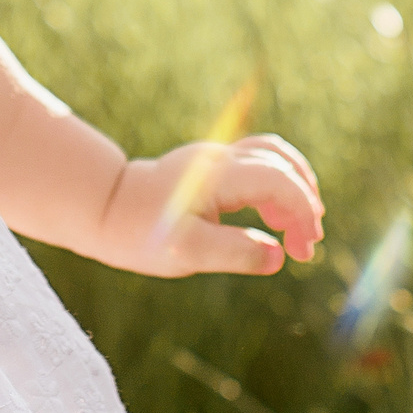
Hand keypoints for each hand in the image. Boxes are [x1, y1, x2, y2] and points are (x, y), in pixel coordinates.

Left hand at [91, 133, 324, 278]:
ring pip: (274, 156)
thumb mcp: (186, 252)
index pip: (278, 180)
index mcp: (216, 176)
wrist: (106, 209)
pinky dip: (278, 185)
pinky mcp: (213, 166)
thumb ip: (234, 253)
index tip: (303, 250)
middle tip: (306, 246)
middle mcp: (219, 159)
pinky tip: (275, 218)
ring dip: (295, 188)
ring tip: (298, 230)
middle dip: (304, 203)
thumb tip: (278, 256)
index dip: (301, 211)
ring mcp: (216, 158)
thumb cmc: (142, 233)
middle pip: (282, 164)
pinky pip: (259, 163)